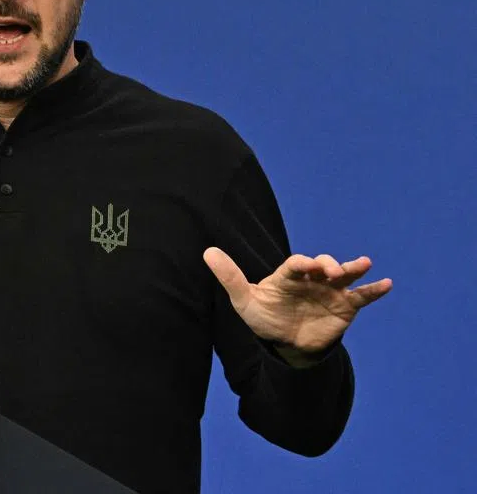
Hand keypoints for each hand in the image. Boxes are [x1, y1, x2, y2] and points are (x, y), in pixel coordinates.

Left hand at [204, 248, 392, 354]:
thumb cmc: (264, 317)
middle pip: (322, 265)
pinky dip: (374, 290)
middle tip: (332, 271)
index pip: (296, 264)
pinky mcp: (345, 307)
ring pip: (344, 276)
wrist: (285, 344)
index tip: (306, 266)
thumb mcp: (244, 300)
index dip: (302, 263)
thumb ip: (230, 277)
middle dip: (328, 264)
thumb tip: (207, 252)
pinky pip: (362, 297)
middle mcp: (311, 279)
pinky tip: (387, 284)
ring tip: (364, 264)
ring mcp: (330, 291)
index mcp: (288, 275)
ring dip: (352, 268)